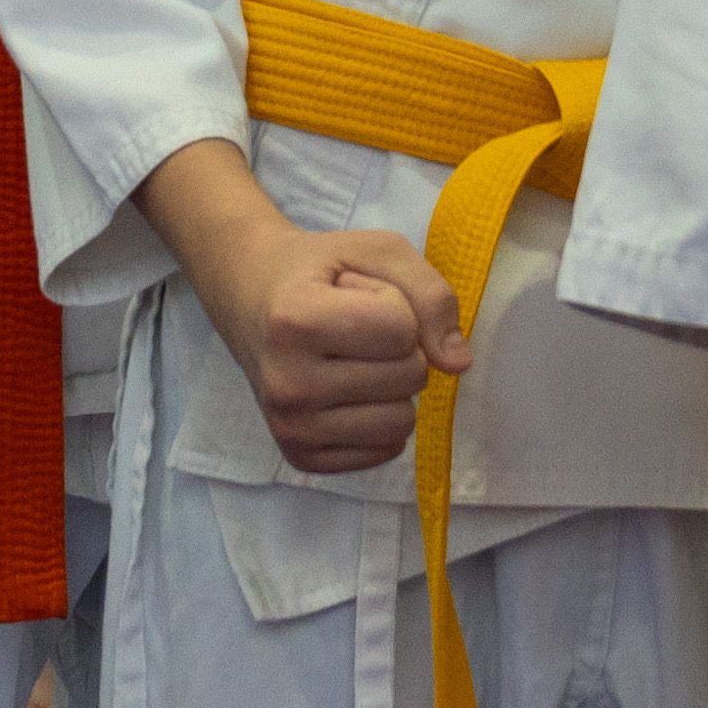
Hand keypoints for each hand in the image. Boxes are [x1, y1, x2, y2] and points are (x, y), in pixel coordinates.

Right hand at [186, 209, 461, 474]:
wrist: (249, 295)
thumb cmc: (320, 271)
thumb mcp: (378, 252)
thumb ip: (430, 294)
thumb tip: (458, 364)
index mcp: (296, 321)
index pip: (401, 330)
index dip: (396, 304)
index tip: (356, 295)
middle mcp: (286, 382)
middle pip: (409, 377)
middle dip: (400, 347)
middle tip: (353, 326)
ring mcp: (290, 426)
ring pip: (402, 422)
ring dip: (394, 386)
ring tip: (352, 358)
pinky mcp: (299, 456)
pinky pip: (385, 451)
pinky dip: (381, 418)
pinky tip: (346, 390)